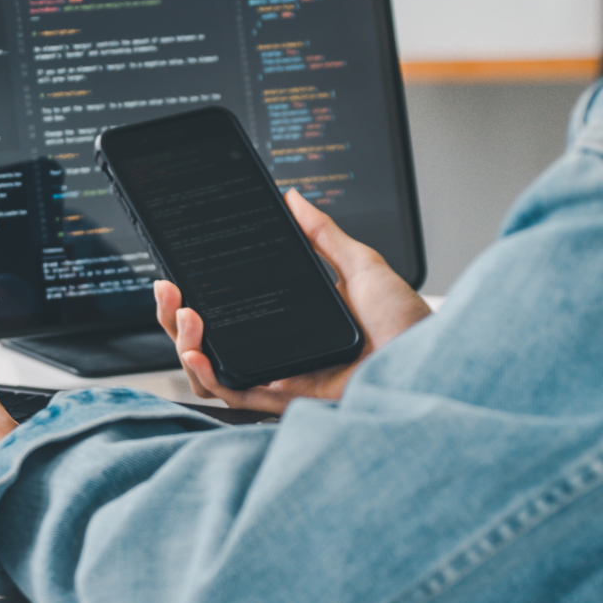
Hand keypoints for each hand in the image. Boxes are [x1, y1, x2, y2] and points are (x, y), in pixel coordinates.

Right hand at [155, 189, 432, 410]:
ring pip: (212, 375)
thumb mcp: (361, 265)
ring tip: (185, 315)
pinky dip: (209, 377)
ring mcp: (282, 381)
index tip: (179, 274)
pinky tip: (197, 354)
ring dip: (185, 346)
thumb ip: (322, 233)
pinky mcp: (290, 403)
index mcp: (291, 326)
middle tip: (170, 289)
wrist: (433, 359)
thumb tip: (295, 199)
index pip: (229, 316)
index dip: (196, 299)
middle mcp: (281, 356)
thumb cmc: (410, 324)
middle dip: (174, 319)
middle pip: (209, 346)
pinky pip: (236, 397)